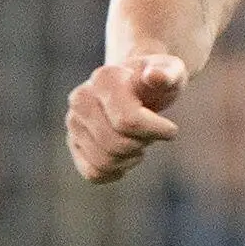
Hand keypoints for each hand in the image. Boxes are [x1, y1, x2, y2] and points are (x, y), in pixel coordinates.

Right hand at [68, 52, 185, 181]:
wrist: (137, 88)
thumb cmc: (157, 82)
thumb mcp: (171, 72)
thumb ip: (168, 73)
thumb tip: (155, 76)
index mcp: (104, 79)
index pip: (128, 122)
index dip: (156, 131)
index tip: (171, 129)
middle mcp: (81, 99)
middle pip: (118, 144)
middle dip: (143, 144)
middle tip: (151, 134)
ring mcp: (74, 122)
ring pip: (105, 162)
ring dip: (130, 158)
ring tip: (138, 141)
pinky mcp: (73, 142)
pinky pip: (93, 173)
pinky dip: (115, 171)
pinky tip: (126, 157)